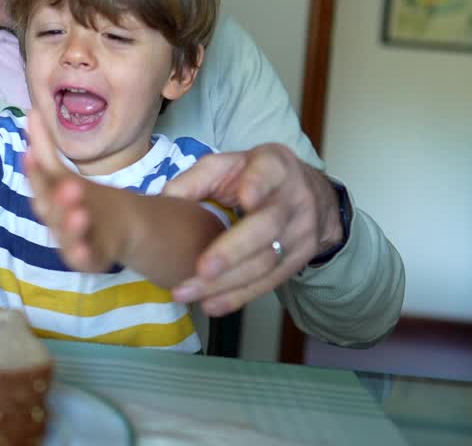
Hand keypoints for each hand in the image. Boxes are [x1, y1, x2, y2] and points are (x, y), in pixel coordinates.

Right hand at [24, 112, 124, 271]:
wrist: (116, 226)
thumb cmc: (79, 197)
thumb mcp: (62, 172)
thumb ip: (44, 146)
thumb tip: (31, 111)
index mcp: (47, 197)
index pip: (38, 183)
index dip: (33, 171)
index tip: (29, 154)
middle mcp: (54, 219)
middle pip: (50, 211)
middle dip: (57, 199)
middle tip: (71, 186)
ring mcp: (70, 241)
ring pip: (66, 236)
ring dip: (70, 226)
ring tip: (81, 213)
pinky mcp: (88, 258)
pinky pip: (83, 259)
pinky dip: (82, 255)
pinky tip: (84, 249)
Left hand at [165, 144, 341, 315]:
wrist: (306, 194)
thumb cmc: (252, 176)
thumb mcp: (228, 165)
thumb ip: (198, 178)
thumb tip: (165, 199)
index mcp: (275, 166)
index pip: (269, 173)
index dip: (259, 184)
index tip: (245, 198)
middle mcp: (294, 199)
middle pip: (267, 226)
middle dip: (233, 250)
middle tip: (201, 269)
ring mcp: (301, 232)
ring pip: (266, 261)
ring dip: (227, 282)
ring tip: (190, 293)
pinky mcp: (299, 259)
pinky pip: (269, 282)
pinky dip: (239, 296)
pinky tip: (212, 304)